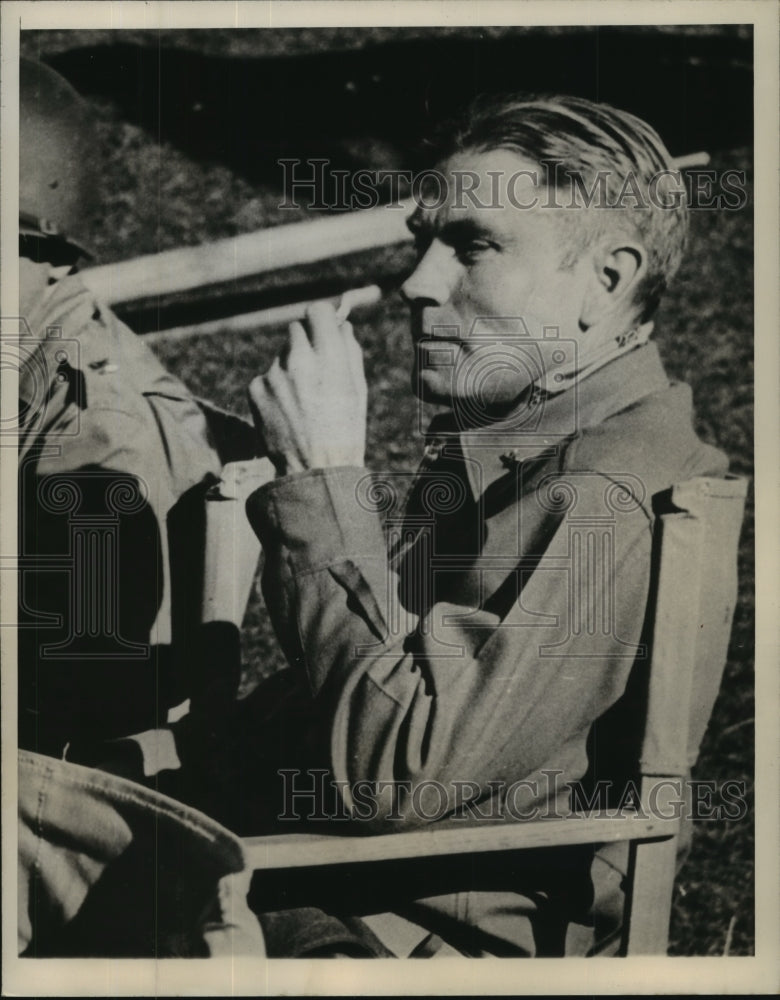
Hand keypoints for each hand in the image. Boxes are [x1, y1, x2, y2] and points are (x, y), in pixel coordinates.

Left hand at [248, 301, 366, 474]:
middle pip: (295, 329)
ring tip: (302, 402)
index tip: (322, 327)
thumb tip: (340, 327)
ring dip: (289, 369)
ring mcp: (273, 373)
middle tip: (314, 370)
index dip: (321, 318)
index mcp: (329, 355)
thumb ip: (349, 351)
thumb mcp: (357, 389)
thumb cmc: (344, 430)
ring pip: (280, 357)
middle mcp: (298, 358)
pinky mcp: (255, 388)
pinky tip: (286, 412)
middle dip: (305, 344)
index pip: (317, 310)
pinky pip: (266, 377)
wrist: (315, 470)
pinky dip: (274, 390)